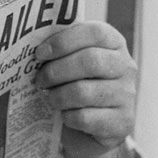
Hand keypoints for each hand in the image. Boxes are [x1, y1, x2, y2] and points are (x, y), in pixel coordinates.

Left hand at [34, 21, 136, 157]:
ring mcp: (126, 95)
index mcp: (114, 44)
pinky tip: (65, 115)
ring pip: (83, 92)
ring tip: (50, 97)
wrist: (99, 125)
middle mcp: (126, 66)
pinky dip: (68, 117)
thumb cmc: (81, 85)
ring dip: (58, 96)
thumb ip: (64, 51)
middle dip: (55, 71)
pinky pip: (85, 118)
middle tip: (39, 80)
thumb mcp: (76, 63)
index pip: (95, 32)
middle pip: (89, 61)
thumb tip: (30, 47)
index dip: (63, 41)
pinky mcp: (121, 121)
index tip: (40, 54)